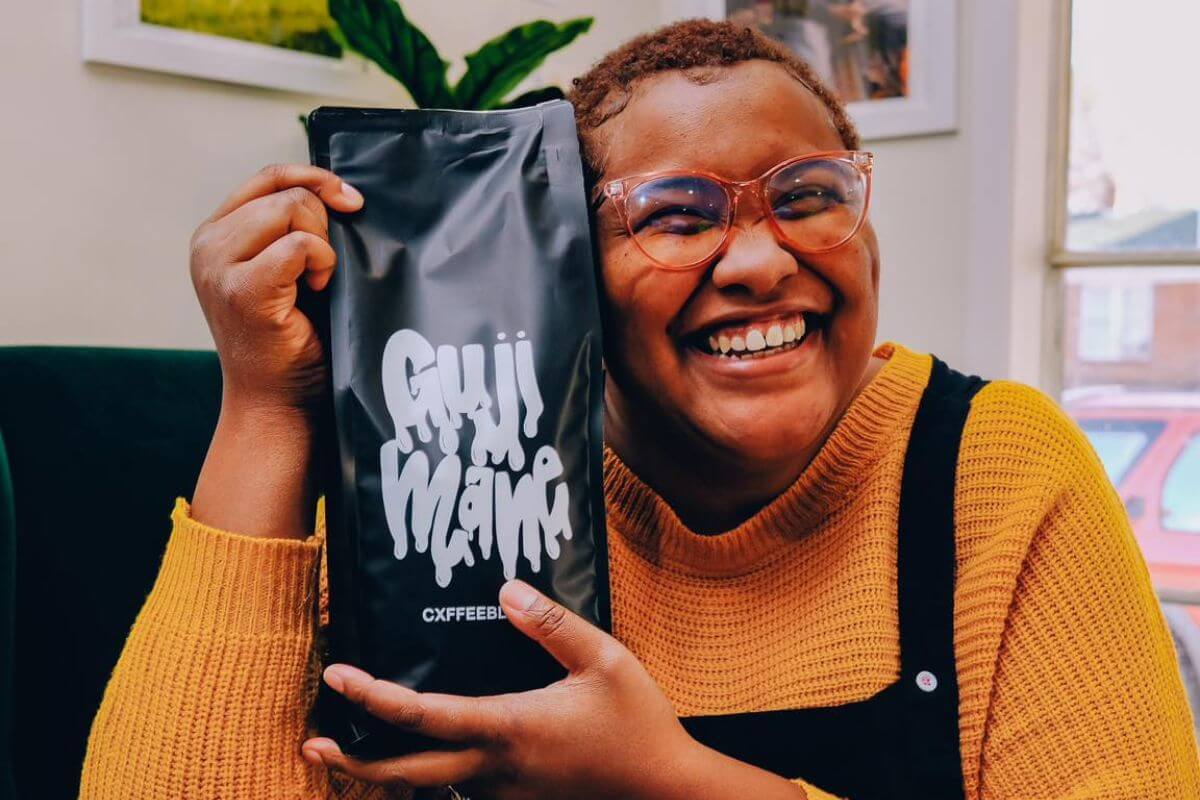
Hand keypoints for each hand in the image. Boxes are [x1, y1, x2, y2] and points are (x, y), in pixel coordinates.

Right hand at [189, 163, 362, 413]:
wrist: (278, 402)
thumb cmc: (292, 341)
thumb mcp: (287, 270)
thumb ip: (294, 228)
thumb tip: (341, 192)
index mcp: (216, 235)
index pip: (269, 177)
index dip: (315, 178)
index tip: (350, 201)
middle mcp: (208, 245)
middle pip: (285, 192)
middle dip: (323, 222)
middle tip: (324, 269)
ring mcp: (219, 266)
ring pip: (292, 209)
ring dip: (322, 244)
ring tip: (316, 282)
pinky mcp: (243, 289)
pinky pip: (299, 244)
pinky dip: (321, 262)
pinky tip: (317, 290)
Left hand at [301, 580, 700, 799]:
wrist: (662, 788)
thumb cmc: (636, 723)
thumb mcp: (603, 659)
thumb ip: (551, 622)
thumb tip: (504, 589)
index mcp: (507, 727)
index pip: (421, 715)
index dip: (372, 696)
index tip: (338, 675)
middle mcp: (493, 769)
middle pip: (404, 776)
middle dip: (353, 763)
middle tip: (313, 743)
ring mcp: (503, 793)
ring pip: (426, 792)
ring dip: (383, 774)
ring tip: (349, 753)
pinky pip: (457, 793)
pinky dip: (424, 780)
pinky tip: (421, 757)